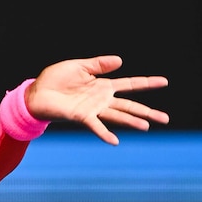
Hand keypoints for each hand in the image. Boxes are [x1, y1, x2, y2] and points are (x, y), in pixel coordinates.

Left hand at [26, 55, 168, 144]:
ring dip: (131, 121)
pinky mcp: (80, 116)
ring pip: (117, 116)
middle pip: (129, 106)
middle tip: (165, 118)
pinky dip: (104, 133)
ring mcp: (92, 109)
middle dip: (147, 111)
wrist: (36, 93)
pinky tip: (114, 141)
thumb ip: (98, 64)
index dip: (146, 83)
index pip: (129, 84)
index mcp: (102, 86)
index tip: (164, 81)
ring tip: (147, 126)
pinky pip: (95, 126)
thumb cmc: (55, 79)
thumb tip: (121, 61)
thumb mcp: (78, 66)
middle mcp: (101, 100)